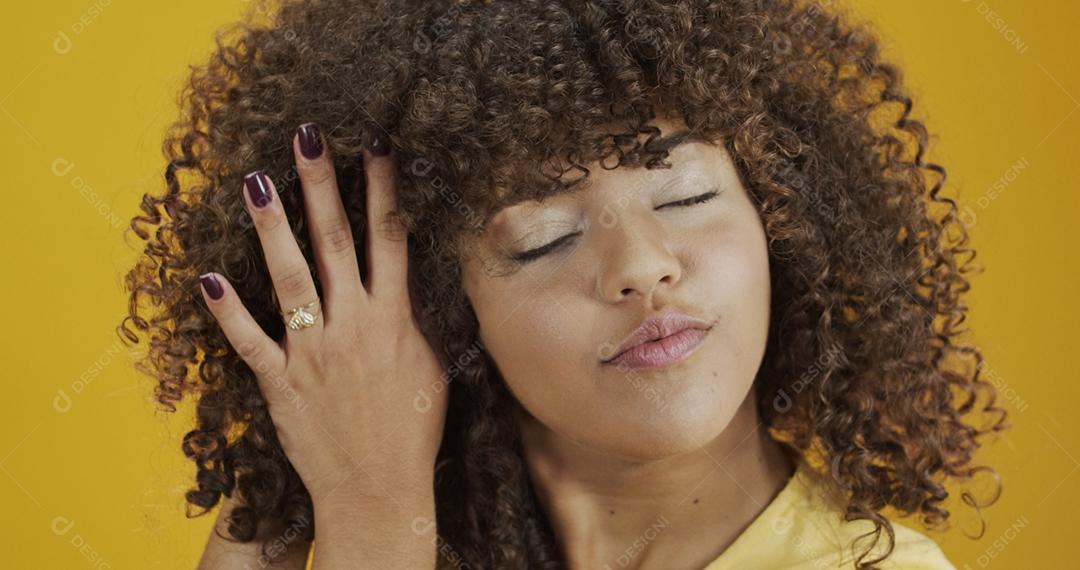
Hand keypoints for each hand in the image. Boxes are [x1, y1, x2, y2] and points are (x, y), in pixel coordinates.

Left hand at [198, 124, 447, 504]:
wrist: (378, 490)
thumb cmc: (412, 429)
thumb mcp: (433, 368)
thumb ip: (420, 320)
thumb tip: (413, 280)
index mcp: (394, 320)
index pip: (390, 240)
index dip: (382, 190)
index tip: (374, 148)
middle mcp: (353, 326)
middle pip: (336, 243)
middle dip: (321, 185)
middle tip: (307, 137)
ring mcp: (313, 352)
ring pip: (289, 278)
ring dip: (272, 228)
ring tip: (256, 181)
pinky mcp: (280, 382)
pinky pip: (248, 341)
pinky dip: (227, 310)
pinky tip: (208, 276)